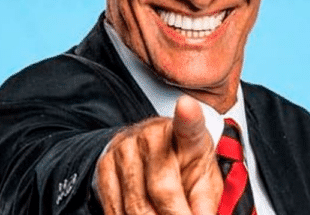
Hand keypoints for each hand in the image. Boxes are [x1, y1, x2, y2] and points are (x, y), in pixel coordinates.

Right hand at [95, 96, 222, 214]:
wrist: (152, 153)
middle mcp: (153, 134)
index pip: (188, 125)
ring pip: (136, 204)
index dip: (188, 116)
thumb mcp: (203, 179)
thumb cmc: (185, 167)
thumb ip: (204, 201)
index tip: (187, 105)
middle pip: (161, 187)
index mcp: (187, 135)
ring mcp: (125, 147)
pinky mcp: (105, 164)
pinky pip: (114, 208)